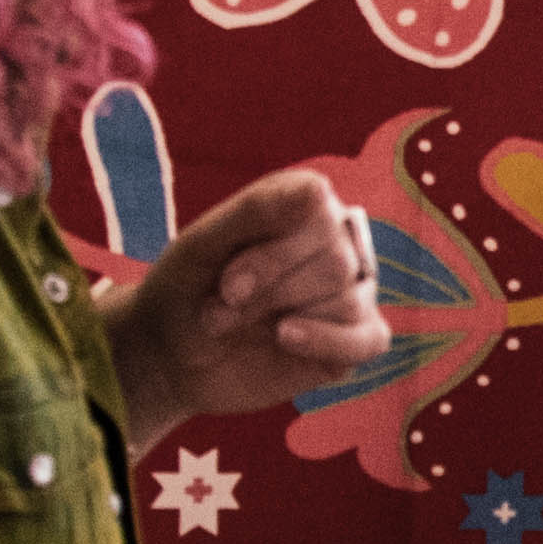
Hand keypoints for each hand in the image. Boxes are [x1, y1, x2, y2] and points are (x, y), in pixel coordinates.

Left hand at [113, 171, 383, 441]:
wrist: (172, 355)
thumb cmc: (186, 290)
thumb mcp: (202, 246)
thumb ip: (256, 210)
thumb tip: (320, 188)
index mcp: (303, 207)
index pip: (321, 214)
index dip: (275, 254)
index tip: (227, 283)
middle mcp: (336, 244)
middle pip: (336, 261)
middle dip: (271, 291)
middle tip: (221, 308)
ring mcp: (350, 293)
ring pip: (348, 300)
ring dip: (280, 320)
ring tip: (231, 327)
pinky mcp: (356, 340)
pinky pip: (370, 338)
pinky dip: (326, 341)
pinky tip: (285, 340)